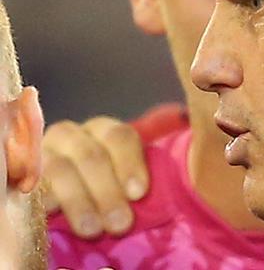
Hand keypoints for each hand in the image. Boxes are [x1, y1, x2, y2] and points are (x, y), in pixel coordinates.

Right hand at [43, 116, 148, 238]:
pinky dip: (47, 200)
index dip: (130, 163)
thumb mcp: (122, 178)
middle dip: (107, 192)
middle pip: (91, 155)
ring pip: (61, 170)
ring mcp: (45, 152)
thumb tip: (141, 197)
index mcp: (103, 130)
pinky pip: (34, 184)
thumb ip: (133, 182)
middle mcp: (72, 135)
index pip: (119, 136)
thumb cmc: (106, 186)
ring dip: (79, 202)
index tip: (138, 193)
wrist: (68, 189)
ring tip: (93, 230)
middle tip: (120, 224)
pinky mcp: (26, 174)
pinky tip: (58, 216)